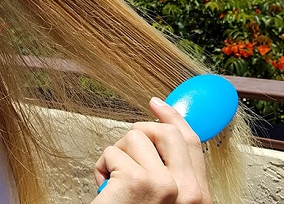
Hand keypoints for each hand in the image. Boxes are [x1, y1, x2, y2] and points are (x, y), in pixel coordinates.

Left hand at [91, 97, 210, 203]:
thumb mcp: (162, 198)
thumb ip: (169, 172)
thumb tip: (156, 133)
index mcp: (199, 197)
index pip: (192, 142)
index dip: (173, 118)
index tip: (158, 104)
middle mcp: (189, 192)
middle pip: (165, 131)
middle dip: (138, 133)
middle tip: (125, 153)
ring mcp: (165, 185)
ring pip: (134, 137)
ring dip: (115, 154)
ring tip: (113, 182)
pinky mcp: (138, 181)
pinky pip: (112, 152)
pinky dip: (100, 167)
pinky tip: (104, 189)